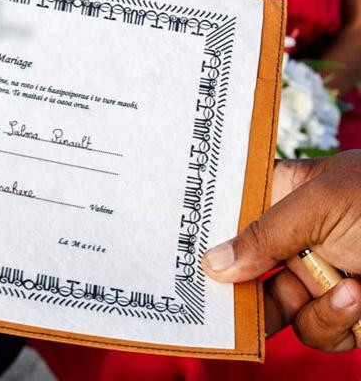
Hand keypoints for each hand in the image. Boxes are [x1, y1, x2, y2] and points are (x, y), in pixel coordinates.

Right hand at [202, 150, 360, 351]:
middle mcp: (297, 234)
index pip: (232, 206)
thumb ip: (265, 234)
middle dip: (237, 284)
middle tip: (214, 302)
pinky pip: (315, 331)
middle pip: (244, 263)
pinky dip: (336, 322)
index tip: (178, 246)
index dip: (206, 226)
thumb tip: (211, 263)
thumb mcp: (323, 206)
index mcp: (287, 191)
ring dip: (310, 307)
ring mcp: (319, 274)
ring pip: (279, 306)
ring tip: (350, 291)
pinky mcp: (342, 312)